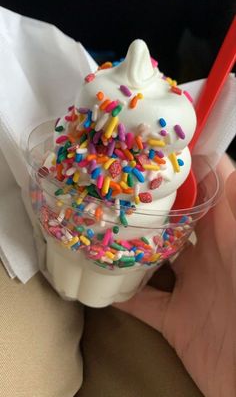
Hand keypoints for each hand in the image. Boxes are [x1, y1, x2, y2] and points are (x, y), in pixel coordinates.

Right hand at [115, 154, 235, 396]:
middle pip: (169, 222)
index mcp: (225, 232)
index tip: (145, 154)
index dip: (176, 171)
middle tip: (109, 188)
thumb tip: (218, 157)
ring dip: (126, 246)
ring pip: (151, 258)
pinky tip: (97, 283)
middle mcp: (206, 255)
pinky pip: (142, 303)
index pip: (200, 191)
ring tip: (96, 226)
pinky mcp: (176, 319)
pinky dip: (120, 295)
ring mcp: (190, 287)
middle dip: (144, 205)